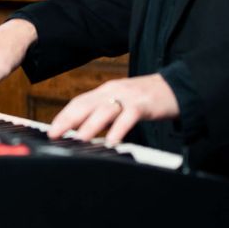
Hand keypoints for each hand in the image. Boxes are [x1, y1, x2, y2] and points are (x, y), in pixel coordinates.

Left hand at [46, 74, 178, 146]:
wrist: (178, 86)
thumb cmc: (147, 99)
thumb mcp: (121, 102)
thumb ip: (104, 113)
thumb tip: (83, 130)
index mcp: (105, 90)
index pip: (78, 102)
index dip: (63, 116)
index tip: (50, 130)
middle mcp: (113, 91)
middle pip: (86, 104)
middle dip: (68, 119)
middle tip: (55, 134)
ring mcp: (128, 97)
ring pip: (104, 109)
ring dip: (90, 125)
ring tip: (79, 139)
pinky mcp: (144, 104)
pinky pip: (129, 117)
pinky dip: (119, 129)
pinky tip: (112, 141)